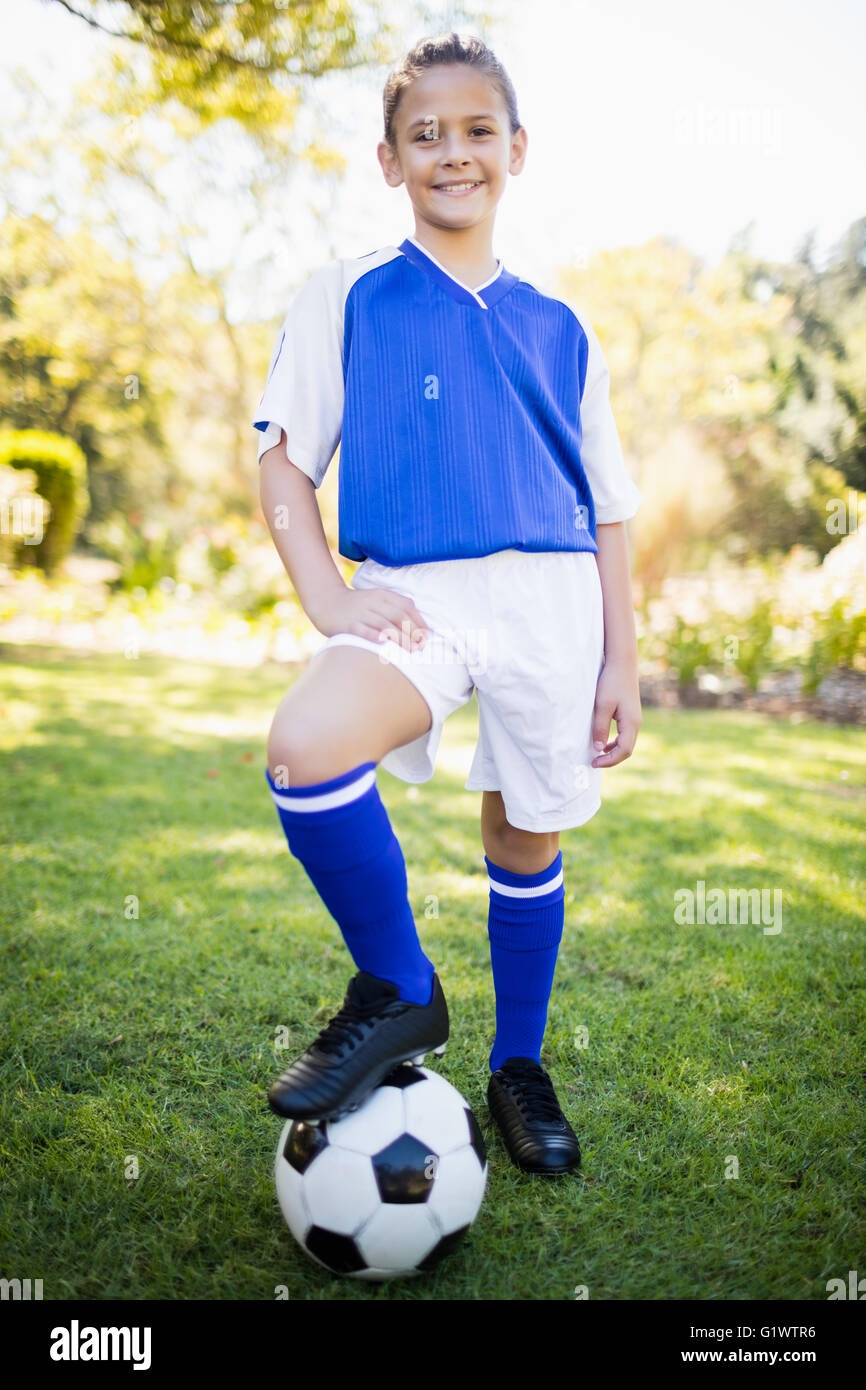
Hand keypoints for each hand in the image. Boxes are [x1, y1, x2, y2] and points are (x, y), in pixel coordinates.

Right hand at [312, 586, 431, 654]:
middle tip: (421, 647)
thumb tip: (417, 628)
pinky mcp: (348, 624)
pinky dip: (374, 635)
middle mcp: (373, 602)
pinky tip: (384, 642)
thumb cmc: (356, 606)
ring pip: (384, 624)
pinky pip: (363, 629)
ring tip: (411, 650)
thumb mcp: (376, 601)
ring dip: (400, 638)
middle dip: (413, 632)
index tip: (427, 636)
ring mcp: (360, 613)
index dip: (419, 622)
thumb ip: (394, 609)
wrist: (326, 602)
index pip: (406, 606)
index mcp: (382, 595)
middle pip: (398, 616)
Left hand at [590, 658, 641, 767]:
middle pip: (627, 749)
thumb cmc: (611, 682)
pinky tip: (604, 743)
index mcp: (631, 723)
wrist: (621, 663)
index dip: (609, 760)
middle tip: (594, 762)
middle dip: (611, 759)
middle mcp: (636, 723)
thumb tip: (598, 749)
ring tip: (598, 756)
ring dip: (613, 751)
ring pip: (626, 743)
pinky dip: (615, 742)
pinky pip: (624, 735)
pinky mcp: (630, 714)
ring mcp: (634, 719)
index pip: (624, 751)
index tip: (594, 762)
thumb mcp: (602, 706)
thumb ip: (600, 728)